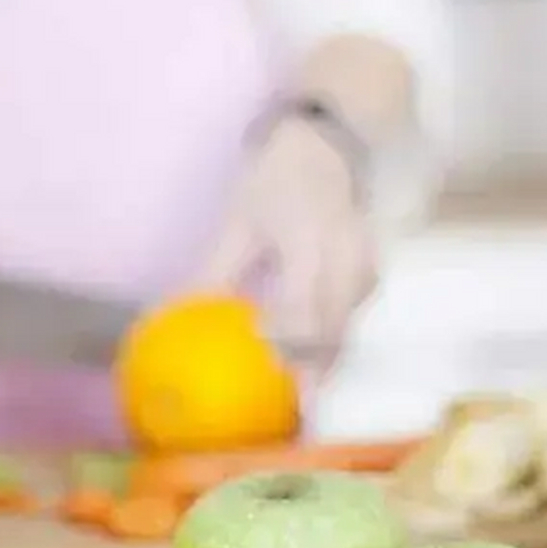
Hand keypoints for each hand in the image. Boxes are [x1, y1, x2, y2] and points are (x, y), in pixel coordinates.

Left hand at [192, 116, 376, 371]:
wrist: (329, 140)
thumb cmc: (277, 177)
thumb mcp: (239, 222)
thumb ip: (214, 273)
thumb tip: (173, 317)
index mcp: (308, 241)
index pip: (305, 307)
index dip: (290, 342)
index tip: (272, 368)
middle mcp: (344, 256)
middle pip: (333, 327)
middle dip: (314, 368)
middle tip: (294, 407)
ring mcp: (364, 262)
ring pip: (348, 324)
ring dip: (327, 358)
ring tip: (304, 392)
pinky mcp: (372, 268)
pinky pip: (355, 313)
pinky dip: (336, 337)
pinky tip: (318, 359)